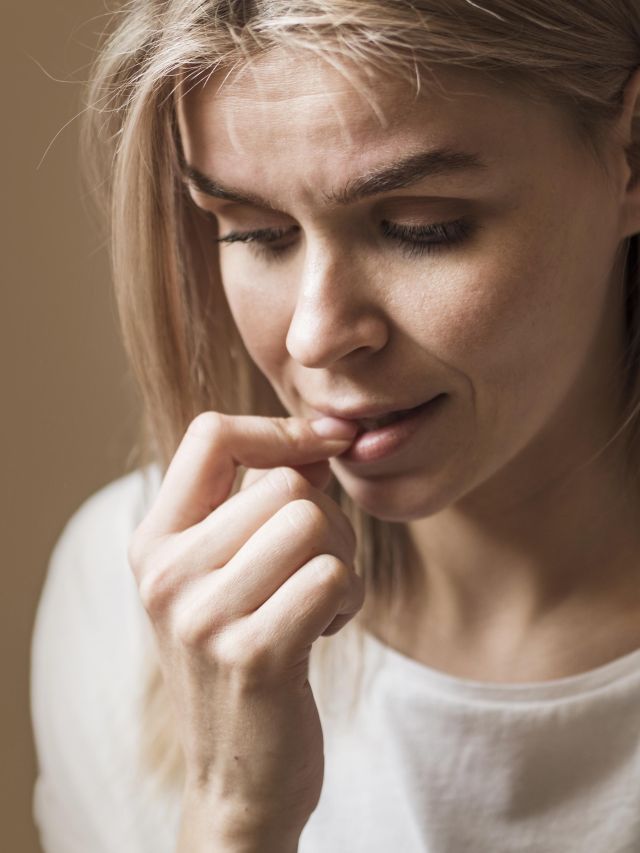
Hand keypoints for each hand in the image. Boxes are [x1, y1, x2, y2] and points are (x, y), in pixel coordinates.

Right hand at [128, 412, 363, 842]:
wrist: (237, 777)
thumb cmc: (243, 658)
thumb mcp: (229, 575)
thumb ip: (264, 501)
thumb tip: (321, 440)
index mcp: (154, 542)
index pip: (211, 434)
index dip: (280, 430)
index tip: (326, 445)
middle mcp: (167, 573)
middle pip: (287, 484)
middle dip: (328, 520)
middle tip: (315, 568)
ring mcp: (204, 616)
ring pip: (315, 523)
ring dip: (341, 560)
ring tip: (317, 601)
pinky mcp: (254, 654)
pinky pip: (333, 576)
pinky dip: (349, 597)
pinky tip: (324, 628)